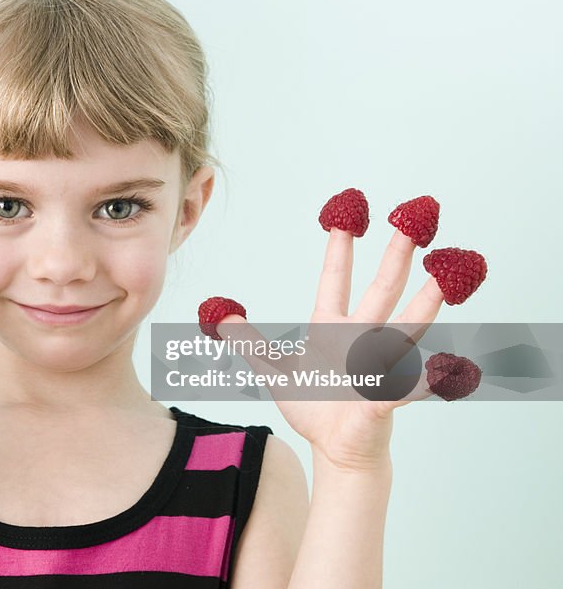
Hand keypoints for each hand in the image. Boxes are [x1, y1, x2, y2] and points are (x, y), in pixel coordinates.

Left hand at [217, 229, 445, 471]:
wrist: (337, 450)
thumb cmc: (313, 408)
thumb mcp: (274, 372)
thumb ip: (250, 343)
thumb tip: (221, 317)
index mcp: (332, 328)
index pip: (336, 280)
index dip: (340, 249)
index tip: (344, 216)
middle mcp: (361, 339)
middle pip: (381, 290)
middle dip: (395, 256)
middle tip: (412, 221)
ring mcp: (378, 366)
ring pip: (406, 329)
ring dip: (425, 303)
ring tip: (444, 277)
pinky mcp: (385, 399)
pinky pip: (405, 388)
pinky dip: (423, 380)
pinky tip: (445, 370)